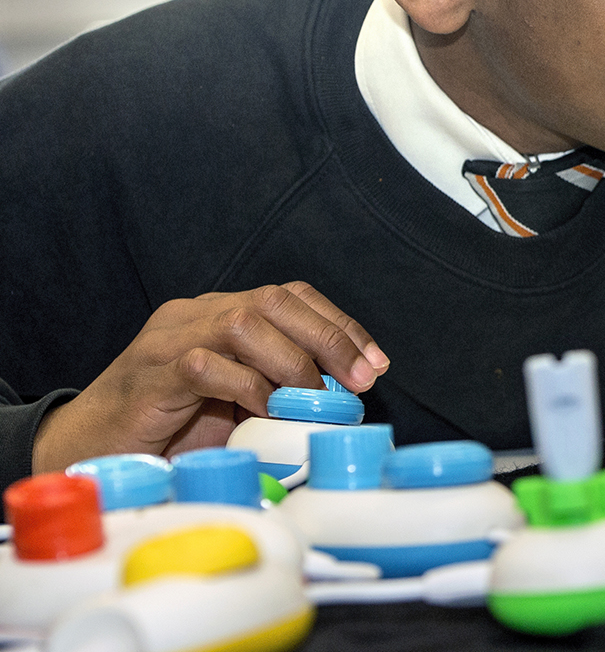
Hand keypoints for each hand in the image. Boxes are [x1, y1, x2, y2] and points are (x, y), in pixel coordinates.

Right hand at [30, 282, 388, 474]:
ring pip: (244, 322)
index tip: (374, 363)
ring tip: (311, 399)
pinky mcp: (150, 374)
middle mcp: (195, 315)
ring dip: (291, 362)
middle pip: (274, 301)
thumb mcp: (236, 403)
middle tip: (358, 379)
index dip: (338, 325)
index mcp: (219, 314)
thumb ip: (278, 387)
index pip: (290, 297)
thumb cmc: (168, 431)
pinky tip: (263, 410)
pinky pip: (205, 364)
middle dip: (329, 338)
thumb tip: (344, 394)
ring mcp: (168, 340)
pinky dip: (245, 386)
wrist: (87, 452)